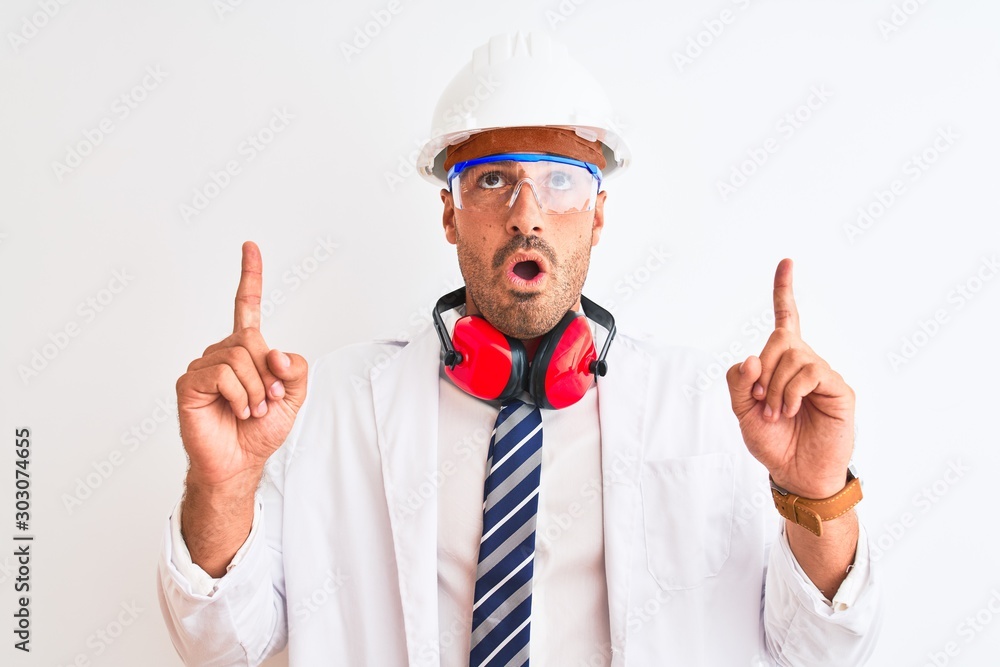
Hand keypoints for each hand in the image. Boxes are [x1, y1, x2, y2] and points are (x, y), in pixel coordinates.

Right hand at [175, 241, 307, 487]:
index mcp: (246, 350)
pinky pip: (222, 374)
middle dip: (268, 373)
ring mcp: (203, 366)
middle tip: (267, 399)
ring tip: (250, 409)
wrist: (239, 461)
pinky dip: (239, 395)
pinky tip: (236, 409)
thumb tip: (277, 354)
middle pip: (252, 338)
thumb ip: (296, 370)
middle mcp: (222, 352)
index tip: (250, 246)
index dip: (249, 276)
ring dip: (255, 389)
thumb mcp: (293, 396)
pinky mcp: (189, 383)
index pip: (246, 306)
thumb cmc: (261, 429)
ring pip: (239, 357)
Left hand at [726, 259, 853, 498]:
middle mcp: (805, 363)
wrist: (795, 472)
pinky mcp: (838, 389)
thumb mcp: (742, 412)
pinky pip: (810, 372)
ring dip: (776, 386)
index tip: (786, 262)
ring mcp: (823, 374)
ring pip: (794, 355)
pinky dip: (792, 390)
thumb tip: (750, 358)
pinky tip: (791, 409)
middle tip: (760, 399)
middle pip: (780, 338)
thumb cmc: (772, 441)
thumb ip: (739, 383)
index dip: (784, 291)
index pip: (786, 319)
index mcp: (781, 364)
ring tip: (778, 412)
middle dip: (763, 368)